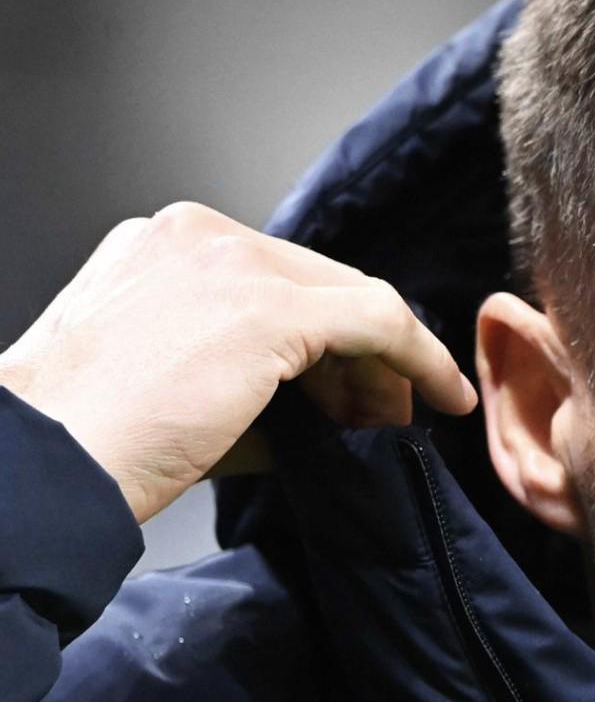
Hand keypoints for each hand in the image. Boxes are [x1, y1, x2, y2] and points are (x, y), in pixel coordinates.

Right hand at [0, 202, 475, 523]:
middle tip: (383, 413)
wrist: (46, 466)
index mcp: (164, 245)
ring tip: (395, 422)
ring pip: (352, 300)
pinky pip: (379, 322)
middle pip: (318, 285)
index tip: (349, 391)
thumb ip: (252, 377)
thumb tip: (332, 407)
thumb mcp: (175, 387)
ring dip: (385, 366)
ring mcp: (234, 262)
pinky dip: (420, 360)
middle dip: (359, 355)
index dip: (324, 340)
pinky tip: (441, 398)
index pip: (276, 280)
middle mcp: (198, 235)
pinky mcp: (270, 307)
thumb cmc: (95, 443)